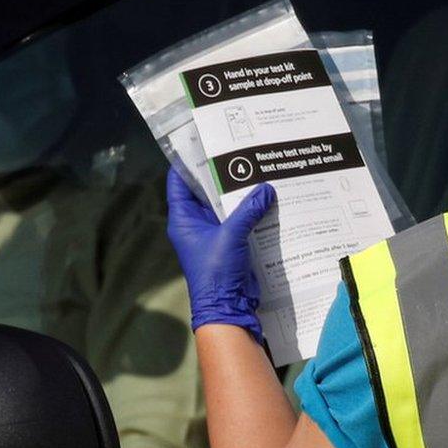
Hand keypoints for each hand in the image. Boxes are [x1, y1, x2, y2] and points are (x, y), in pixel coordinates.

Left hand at [166, 168, 276, 339]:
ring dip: (240, 192)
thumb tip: (266, 187)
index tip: (202, 140)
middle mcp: (195, 223)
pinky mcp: (230, 242)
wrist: (227, 306)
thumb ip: (248, 210)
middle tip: (240, 151)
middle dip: (222, 173)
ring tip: (258, 169)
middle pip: (206, 190)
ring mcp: (213, 233)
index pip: (179, 181)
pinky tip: (268, 196)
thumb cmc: (216, 271)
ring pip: (225, 205)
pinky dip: (251, 209)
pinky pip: (240, 219)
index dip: (187, 160)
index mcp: (183, 218)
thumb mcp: (231, 235)